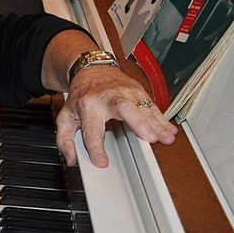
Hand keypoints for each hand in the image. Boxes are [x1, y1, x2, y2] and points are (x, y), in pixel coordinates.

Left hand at [55, 65, 176, 167]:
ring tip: (166, 138)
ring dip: (156, 124)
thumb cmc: (81, 95)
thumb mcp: (66, 116)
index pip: (91, 129)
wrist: (92, 70)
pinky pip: (152, 106)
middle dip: (137, 122)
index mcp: (88, 106)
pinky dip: (162, 119)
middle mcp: (108, 97)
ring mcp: (125, 93)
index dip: (96, 147)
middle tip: (148, 138)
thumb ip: (64, 139)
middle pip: (124, 108)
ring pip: (143, 107)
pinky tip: (169, 130)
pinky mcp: (138, 92)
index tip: (101, 162)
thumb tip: (71, 158)